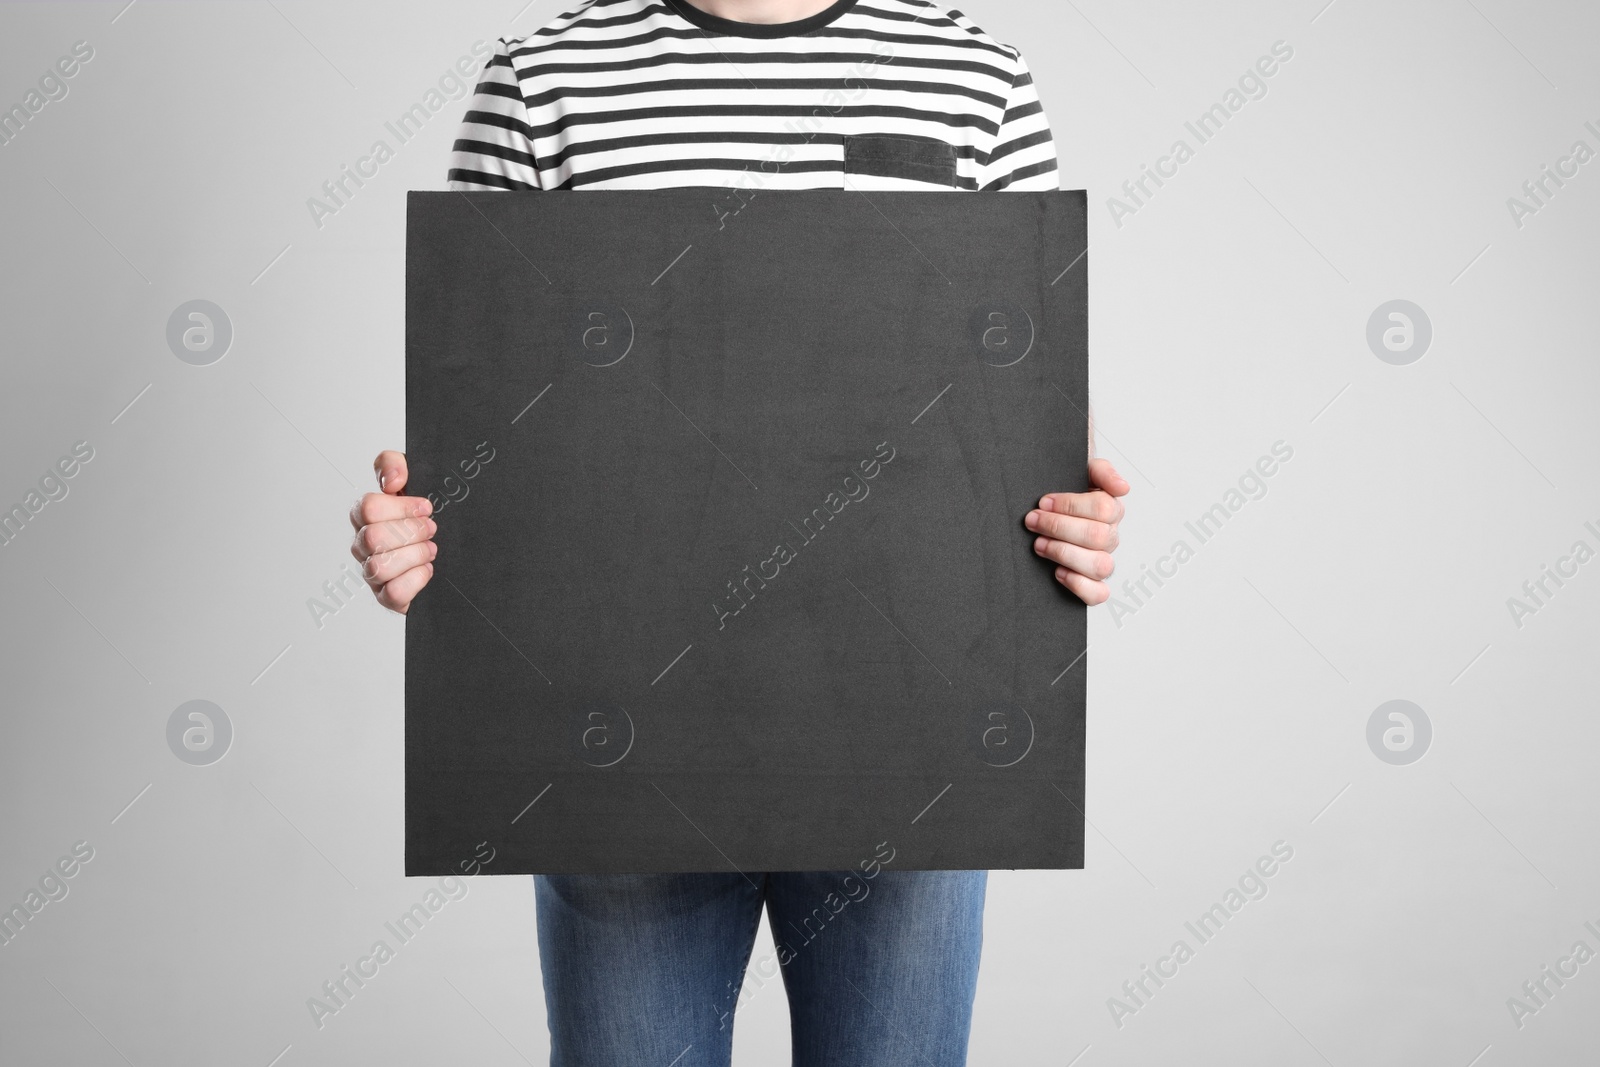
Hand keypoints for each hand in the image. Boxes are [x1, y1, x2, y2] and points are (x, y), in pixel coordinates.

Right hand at [349, 450, 435, 613]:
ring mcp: (372, 572)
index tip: (426, 507)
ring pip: (379, 567)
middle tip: (431, 529)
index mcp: (364, 515)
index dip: (401, 507)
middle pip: (372, 538)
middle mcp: (362, 544)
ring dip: (414, 555)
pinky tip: (427, 570)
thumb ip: (394, 464)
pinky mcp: (387, 597)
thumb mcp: (414, 478)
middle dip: (410, 532)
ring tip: (431, 549)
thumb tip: (392, 480)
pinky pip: (393, 593)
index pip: (368, 507)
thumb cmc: (423, 515)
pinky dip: (415, 580)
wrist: (448, 549)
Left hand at [1025, 458, 1128, 605]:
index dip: (1071, 505)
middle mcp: (1109, 536)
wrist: (1043, 508)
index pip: (1103, 509)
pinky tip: (1058, 572)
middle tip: (1033, 520)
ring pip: (1100, 566)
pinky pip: (1098, 594)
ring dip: (1065, 554)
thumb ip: (1102, 470)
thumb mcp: (1080, 468)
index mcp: (1111, 509)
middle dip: (1059, 527)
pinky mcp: (1090, 582)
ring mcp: (1101, 560)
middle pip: (1098, 537)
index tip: (1043, 502)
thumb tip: (1122, 488)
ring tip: (1039, 544)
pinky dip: (1079, 585)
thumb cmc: (1062, 488)